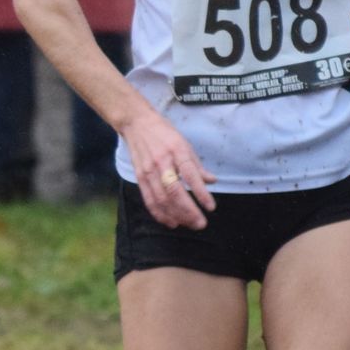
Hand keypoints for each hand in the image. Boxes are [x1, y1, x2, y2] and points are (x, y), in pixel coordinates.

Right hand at [119, 107, 214, 228]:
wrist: (137, 124)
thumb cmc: (164, 134)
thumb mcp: (185, 144)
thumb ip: (197, 165)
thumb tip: (212, 181)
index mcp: (177, 151)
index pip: (190, 175)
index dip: (201, 193)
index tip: (211, 207)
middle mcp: (162, 162)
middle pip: (174, 191)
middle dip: (188, 211)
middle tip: (201, 223)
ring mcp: (149, 171)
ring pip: (161, 199)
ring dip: (176, 216)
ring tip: (189, 225)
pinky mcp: (140, 177)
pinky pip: (149, 200)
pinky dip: (160, 214)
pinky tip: (171, 222)